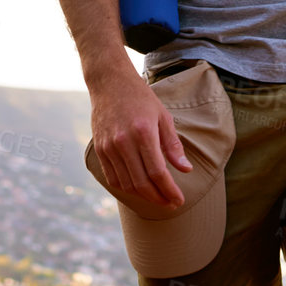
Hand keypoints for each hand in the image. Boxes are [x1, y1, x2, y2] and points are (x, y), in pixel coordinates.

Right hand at [89, 72, 193, 207]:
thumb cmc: (140, 97)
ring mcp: (109, 146)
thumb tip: (186, 169)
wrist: (109, 82)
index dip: (169, 190)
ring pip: (126, 184)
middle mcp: (123, 142)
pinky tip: (139, 187)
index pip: (157, 172)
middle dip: (158, 197)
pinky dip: (126, 187)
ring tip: (157, 196)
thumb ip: (173, 145)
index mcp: (143, 132)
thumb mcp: (163, 116)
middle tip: (170, 203)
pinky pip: (112, 178)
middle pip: (141, 182)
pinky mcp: (99, 149)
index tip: (179, 200)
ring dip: (143, 195)